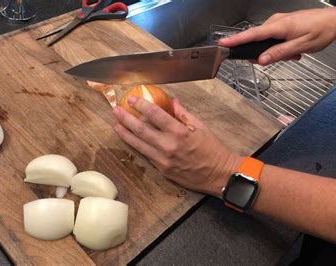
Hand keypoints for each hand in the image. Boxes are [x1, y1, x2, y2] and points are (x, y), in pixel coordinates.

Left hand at [112, 96, 241, 197]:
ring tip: (116, 125)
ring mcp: (163, 159)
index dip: (141, 105)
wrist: (219, 175)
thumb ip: (184, 114)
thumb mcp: (201, 127)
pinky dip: (136, 146)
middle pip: (141, 129)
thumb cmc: (213, 150)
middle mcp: (169, 146)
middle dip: (126, 118)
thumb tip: (172, 102)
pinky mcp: (162, 170)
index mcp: (180, 132)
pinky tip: (129, 140)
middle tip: (116, 110)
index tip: (132, 99)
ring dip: (125, 134)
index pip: (155, 114)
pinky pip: (146, 155)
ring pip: (139, 144)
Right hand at [219, 7, 335, 64]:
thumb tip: (261, 60)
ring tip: (295, 53)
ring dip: (277, 51)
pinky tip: (294, 49)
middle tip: (286, 57)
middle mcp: (276, 22)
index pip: (252, 34)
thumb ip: (279, 53)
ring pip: (267, 41)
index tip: (222, 44)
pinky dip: (281, 46)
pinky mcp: (282, 24)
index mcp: (279, 26)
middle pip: (258, 40)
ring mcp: (279, 22)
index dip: (236, 40)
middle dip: (267, 53)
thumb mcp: (301, 46)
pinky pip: (274, 38)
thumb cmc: (322, 31)